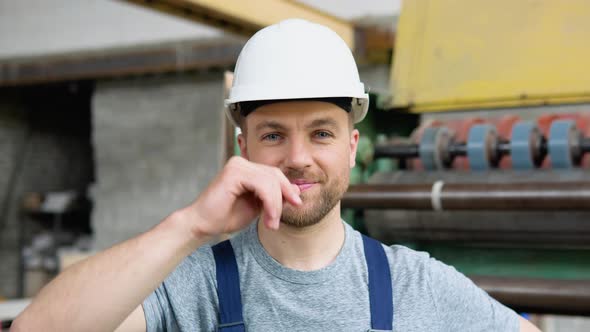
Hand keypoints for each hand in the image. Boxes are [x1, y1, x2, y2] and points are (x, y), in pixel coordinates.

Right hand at [182, 156, 301, 239]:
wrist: (203, 225)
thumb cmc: (226, 216)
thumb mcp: (257, 206)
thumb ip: (273, 197)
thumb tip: (297, 191)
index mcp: (247, 168)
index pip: (274, 174)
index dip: (288, 188)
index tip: (296, 203)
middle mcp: (241, 162)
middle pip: (275, 174)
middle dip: (285, 194)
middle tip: (287, 213)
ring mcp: (237, 165)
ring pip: (270, 181)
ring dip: (276, 204)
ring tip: (272, 223)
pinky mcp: (234, 172)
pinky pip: (262, 184)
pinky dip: (270, 202)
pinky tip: (268, 217)